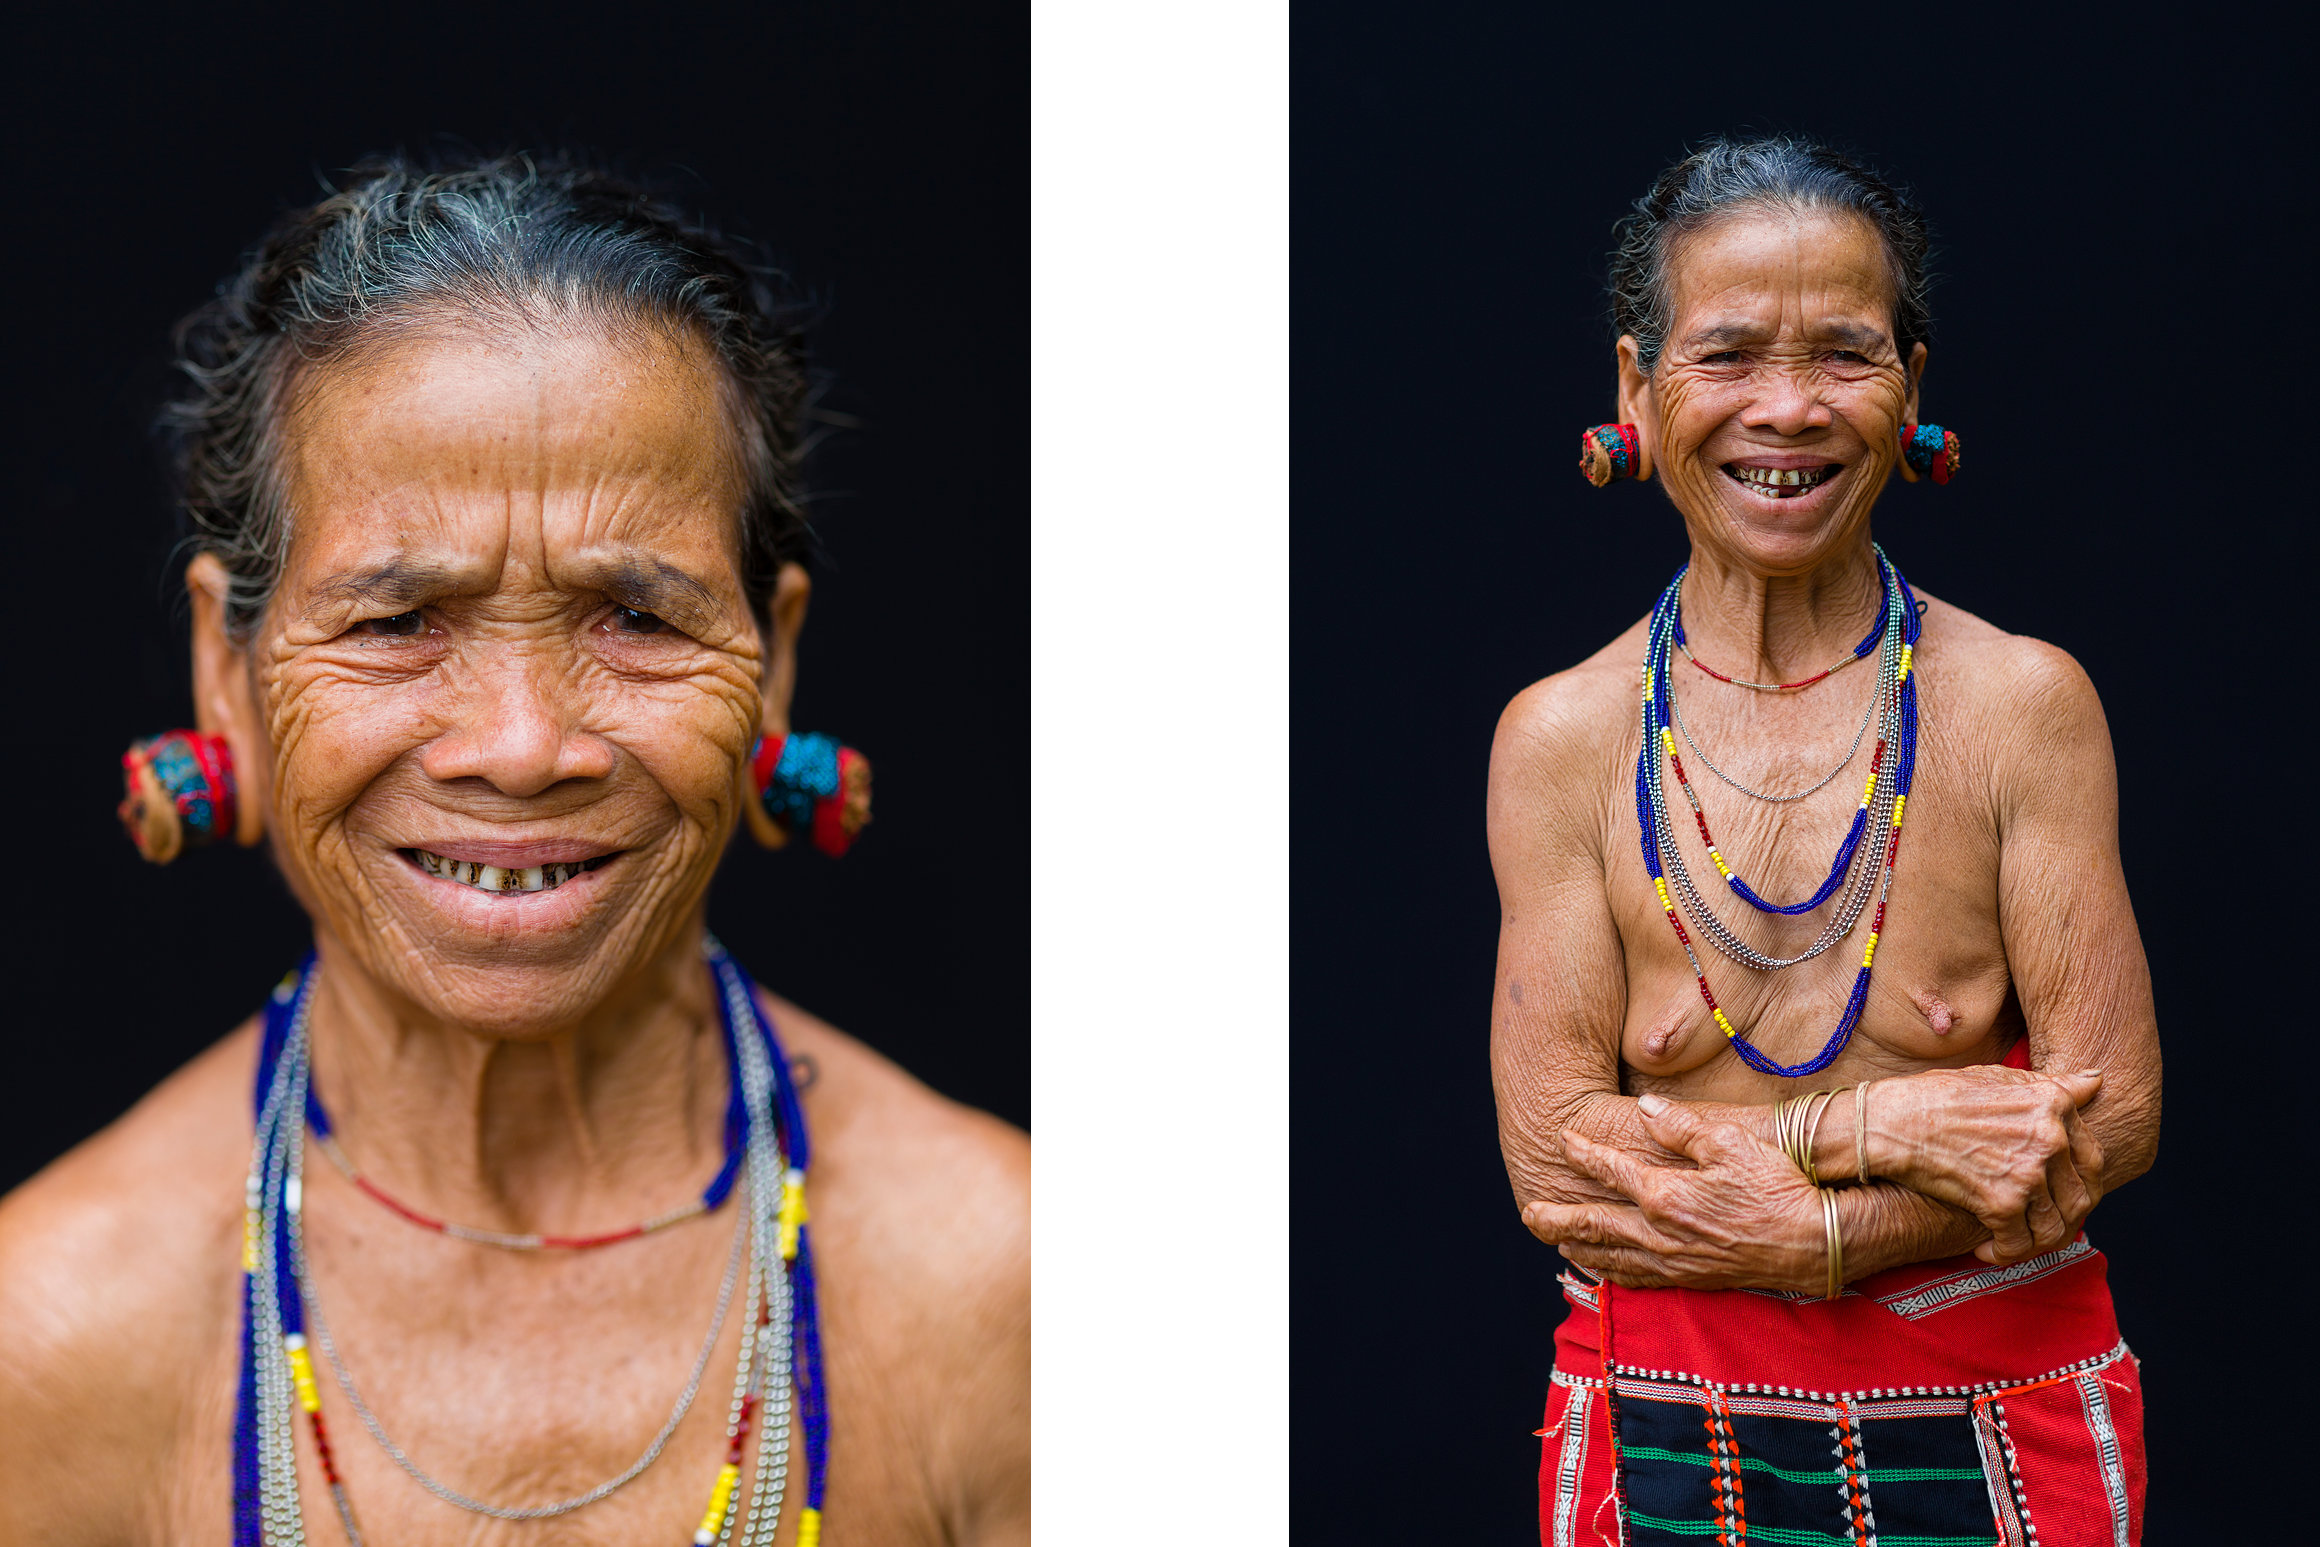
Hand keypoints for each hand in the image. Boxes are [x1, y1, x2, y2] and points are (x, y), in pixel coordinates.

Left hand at [1521, 1095, 1824, 1292]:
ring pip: (1611, 1255)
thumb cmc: (1777, 1187)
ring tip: (1552, 1239)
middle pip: (1594, 1224)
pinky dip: (1612, 1273)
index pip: (1610, 1170)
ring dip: (1577, 1246)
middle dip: (1557, 1216)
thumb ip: (1683, 1127)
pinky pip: (1639, 1279)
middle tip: (1527, 1212)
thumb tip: (1647, 1108)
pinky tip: (1602, 1270)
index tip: (1562, 1138)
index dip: (1582, 1152)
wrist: (1815, 1242)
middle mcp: (1660, 1233)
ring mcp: (1674, 1261)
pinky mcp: (1692, 1279)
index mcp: (1665, 1195)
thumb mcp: (1731, 1143)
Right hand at [1867, 1066, 2104, 1264]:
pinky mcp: (2001, 1201)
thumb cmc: (1936, 1097)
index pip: (2093, 1158)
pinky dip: (2005, 1254)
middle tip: (2037, 1225)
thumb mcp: (1997, 1078)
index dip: (2078, 1184)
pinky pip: (2021, 1243)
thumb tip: (2097, 1080)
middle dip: (2064, 1220)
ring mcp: (2028, 1170)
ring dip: (2038, 1243)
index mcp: (2053, 1104)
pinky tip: (1986, 1249)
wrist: (1889, 1122)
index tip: (2054, 1193)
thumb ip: (2052, 1085)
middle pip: (2082, 1197)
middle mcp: (2050, 1136)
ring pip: (2057, 1227)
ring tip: (2015, 1241)